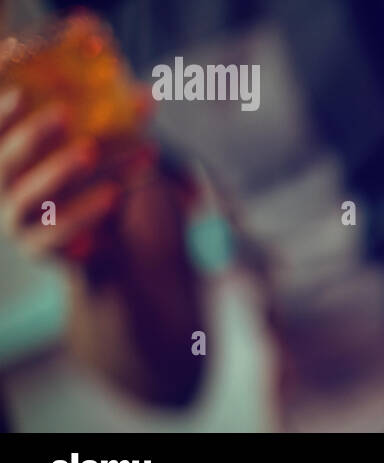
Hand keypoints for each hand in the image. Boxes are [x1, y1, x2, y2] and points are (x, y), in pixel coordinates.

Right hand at [0, 38, 151, 261]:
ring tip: (91, 151)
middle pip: (6, 160)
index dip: (2, 113)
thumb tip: (103, 38)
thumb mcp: (93, 134)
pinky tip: (116, 194)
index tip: (22, 91)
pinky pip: (60, 231)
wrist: (103, 244)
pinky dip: (86, 212)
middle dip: (33, 135)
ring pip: (36, 194)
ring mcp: (15, 220)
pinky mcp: (40, 247)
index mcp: (5, 156)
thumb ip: (94, 98)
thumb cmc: (90, 177)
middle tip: (65, 113)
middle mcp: (0, 186)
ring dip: (61, 170)